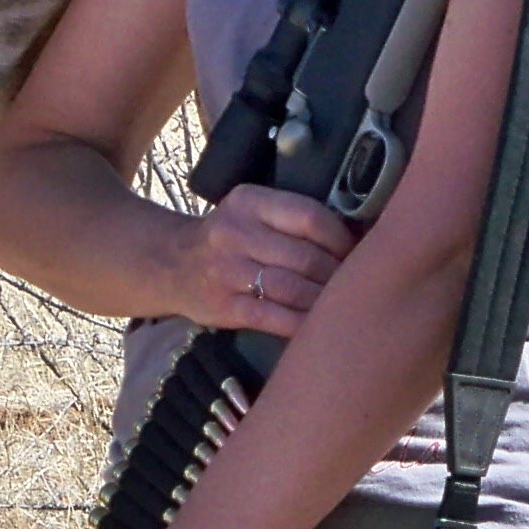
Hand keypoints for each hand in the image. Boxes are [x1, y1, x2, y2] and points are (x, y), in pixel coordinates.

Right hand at [173, 182, 351, 340]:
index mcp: (249, 202)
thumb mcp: (251, 210)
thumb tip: (357, 236)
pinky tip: (318, 327)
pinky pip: (274, 318)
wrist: (171, 263)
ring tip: (341, 305)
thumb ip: (292, 217)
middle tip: (357, 285)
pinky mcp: (224, 306)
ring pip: (293, 289)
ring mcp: (227, 272)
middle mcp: (235, 233)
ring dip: (325, 301)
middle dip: (338, 274)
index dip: (342, 239)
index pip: (309, 218)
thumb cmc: (228, 237)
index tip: (357, 252)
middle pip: (305, 257)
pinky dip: (302, 324)